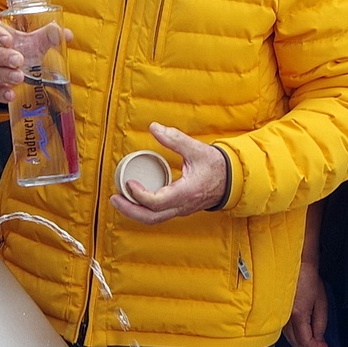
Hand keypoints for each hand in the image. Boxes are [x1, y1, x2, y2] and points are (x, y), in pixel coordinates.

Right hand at [0, 19, 72, 108]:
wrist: (18, 73)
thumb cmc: (25, 51)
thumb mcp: (36, 42)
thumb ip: (49, 36)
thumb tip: (66, 34)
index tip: (8, 40)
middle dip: (3, 56)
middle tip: (19, 60)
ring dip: (4, 74)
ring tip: (20, 77)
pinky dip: (2, 93)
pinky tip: (11, 94)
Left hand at [109, 123, 228, 224]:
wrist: (233, 180)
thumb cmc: (216, 166)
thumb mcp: (197, 149)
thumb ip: (175, 138)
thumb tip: (154, 127)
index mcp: (186, 192)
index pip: (158, 202)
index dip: (140, 195)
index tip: (129, 182)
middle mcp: (182, 206)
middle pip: (151, 218)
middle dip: (129, 210)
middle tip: (114, 198)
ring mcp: (181, 210)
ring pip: (154, 219)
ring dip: (134, 211)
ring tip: (119, 199)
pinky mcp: (179, 209)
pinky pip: (158, 214)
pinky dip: (143, 209)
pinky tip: (134, 198)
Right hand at [283, 258, 329, 346]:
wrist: (295, 265)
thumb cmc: (308, 278)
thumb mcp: (321, 301)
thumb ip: (321, 322)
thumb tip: (319, 338)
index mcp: (298, 314)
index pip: (305, 341)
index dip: (316, 346)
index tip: (323, 345)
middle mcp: (286, 316)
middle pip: (296, 343)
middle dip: (309, 344)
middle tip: (319, 340)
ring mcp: (279, 314)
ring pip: (289, 338)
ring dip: (301, 339)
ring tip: (312, 332)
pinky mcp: (277, 312)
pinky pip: (285, 329)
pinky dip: (294, 332)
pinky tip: (301, 326)